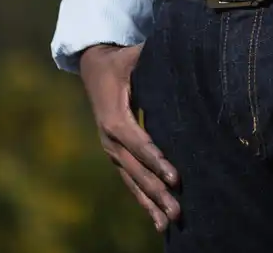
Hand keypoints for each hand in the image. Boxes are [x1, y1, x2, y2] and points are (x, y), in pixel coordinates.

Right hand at [78, 42, 180, 230]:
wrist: (93, 68)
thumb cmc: (120, 61)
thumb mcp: (134, 56)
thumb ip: (152, 56)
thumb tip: (179, 50)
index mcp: (115, 117)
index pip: (140, 143)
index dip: (157, 160)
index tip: (175, 177)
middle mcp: (110, 139)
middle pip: (136, 170)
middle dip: (157, 191)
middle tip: (178, 210)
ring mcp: (111, 150)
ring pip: (132, 182)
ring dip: (150, 203)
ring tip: (168, 224)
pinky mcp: (115, 155)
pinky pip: (129, 181)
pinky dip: (143, 200)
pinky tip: (156, 219)